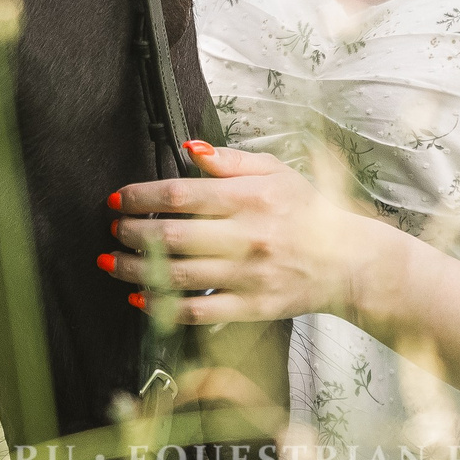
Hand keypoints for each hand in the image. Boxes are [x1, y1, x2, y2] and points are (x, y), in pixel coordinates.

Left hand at [102, 140, 376, 325]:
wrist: (348, 261)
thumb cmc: (308, 212)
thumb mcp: (275, 172)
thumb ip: (230, 160)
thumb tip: (188, 149)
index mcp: (250, 198)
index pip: (181, 195)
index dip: (141, 196)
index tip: (118, 199)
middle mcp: (247, 237)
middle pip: (171, 236)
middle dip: (131, 232)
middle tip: (112, 229)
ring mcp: (248, 275)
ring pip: (177, 275)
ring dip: (135, 269)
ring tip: (111, 261)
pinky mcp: (252, 307)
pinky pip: (199, 310)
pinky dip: (164, 306)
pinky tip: (141, 297)